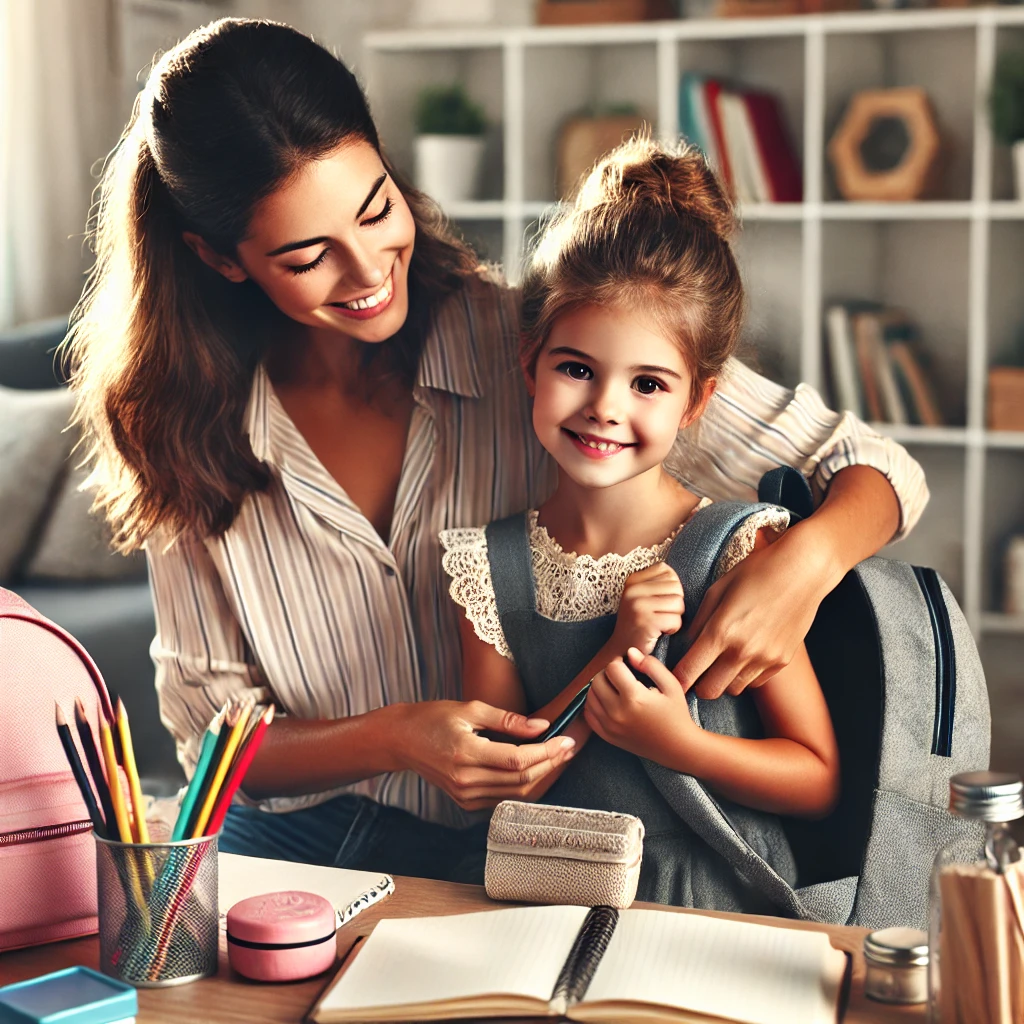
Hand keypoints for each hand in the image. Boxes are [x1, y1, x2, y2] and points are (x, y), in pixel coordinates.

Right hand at [393, 700, 576, 811]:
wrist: (401, 740)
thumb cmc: (433, 718)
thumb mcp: (471, 709)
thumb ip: (508, 720)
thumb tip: (542, 725)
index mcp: (466, 754)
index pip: (518, 760)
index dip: (547, 752)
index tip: (567, 740)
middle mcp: (466, 781)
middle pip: (521, 780)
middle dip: (551, 764)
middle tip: (570, 748)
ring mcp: (465, 796)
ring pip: (517, 793)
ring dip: (542, 777)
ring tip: (560, 757)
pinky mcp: (466, 802)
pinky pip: (504, 798)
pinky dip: (525, 786)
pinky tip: (538, 770)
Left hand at [585, 647, 694, 762]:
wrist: (677, 747)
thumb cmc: (676, 714)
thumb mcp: (671, 685)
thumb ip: (650, 665)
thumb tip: (630, 652)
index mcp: (634, 698)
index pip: (612, 668)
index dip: (620, 662)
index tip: (628, 666)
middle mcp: (617, 713)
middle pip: (597, 680)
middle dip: (608, 673)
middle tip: (621, 675)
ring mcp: (610, 726)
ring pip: (590, 696)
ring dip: (600, 687)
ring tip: (615, 687)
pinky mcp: (607, 736)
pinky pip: (589, 714)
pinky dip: (594, 704)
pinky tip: (608, 701)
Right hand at [612, 563, 683, 654]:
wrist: (621, 652)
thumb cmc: (639, 625)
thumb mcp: (642, 597)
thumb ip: (658, 583)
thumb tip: (683, 573)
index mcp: (632, 580)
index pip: (667, 572)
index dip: (670, 590)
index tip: (657, 603)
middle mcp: (632, 589)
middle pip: (676, 587)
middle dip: (675, 604)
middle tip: (660, 616)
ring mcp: (637, 605)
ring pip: (679, 603)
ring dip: (675, 617)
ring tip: (660, 624)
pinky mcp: (646, 622)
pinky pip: (676, 621)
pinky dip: (672, 629)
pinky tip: (659, 633)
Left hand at [673, 527, 825, 699]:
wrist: (803, 570)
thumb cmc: (756, 572)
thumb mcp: (717, 590)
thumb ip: (699, 622)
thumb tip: (687, 646)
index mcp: (721, 631)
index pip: (688, 672)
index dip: (677, 678)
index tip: (675, 676)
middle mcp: (743, 651)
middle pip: (709, 691)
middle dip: (698, 684)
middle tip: (698, 670)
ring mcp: (765, 659)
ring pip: (734, 689)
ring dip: (724, 679)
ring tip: (724, 659)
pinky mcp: (782, 661)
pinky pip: (756, 681)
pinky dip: (746, 675)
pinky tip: (746, 654)